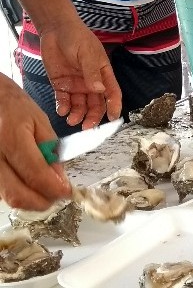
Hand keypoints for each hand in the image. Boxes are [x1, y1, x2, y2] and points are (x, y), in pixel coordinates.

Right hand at [0, 77, 71, 209]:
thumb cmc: (14, 107)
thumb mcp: (40, 122)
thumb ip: (51, 149)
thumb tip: (60, 178)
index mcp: (11, 139)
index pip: (35, 174)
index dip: (54, 188)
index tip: (68, 191)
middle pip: (18, 195)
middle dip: (43, 201)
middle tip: (59, 195)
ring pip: (8, 198)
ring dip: (30, 199)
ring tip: (46, 188)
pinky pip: (2, 192)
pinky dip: (18, 192)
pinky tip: (29, 183)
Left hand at [39, 18, 121, 128]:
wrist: (55, 30)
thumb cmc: (77, 37)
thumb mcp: (87, 53)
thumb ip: (92, 72)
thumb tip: (99, 90)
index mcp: (103, 74)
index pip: (112, 93)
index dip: (114, 106)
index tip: (114, 119)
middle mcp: (91, 82)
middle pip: (96, 104)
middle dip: (93, 116)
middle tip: (87, 127)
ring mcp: (76, 84)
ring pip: (80, 105)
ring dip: (77, 114)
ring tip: (71, 120)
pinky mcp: (61, 85)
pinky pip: (64, 100)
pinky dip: (63, 107)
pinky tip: (61, 111)